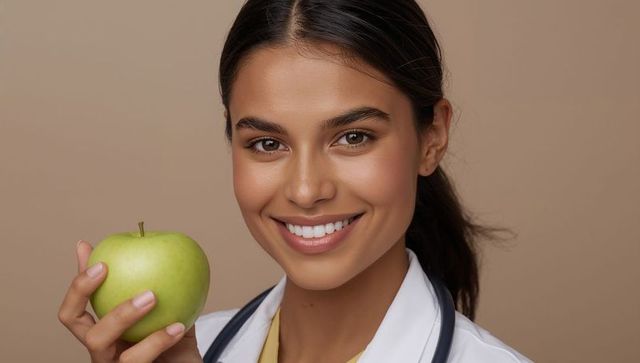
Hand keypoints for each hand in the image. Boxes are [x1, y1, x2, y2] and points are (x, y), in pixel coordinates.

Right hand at [58, 240, 202, 362]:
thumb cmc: (174, 339)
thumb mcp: (165, 310)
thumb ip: (153, 285)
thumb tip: (147, 245)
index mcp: (103, 334)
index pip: (74, 311)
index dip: (79, 286)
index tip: (101, 261)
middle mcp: (102, 352)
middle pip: (76, 324)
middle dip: (85, 292)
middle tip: (107, 270)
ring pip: (100, 343)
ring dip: (123, 314)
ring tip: (152, 296)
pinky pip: (140, 360)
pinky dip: (159, 340)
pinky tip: (178, 324)